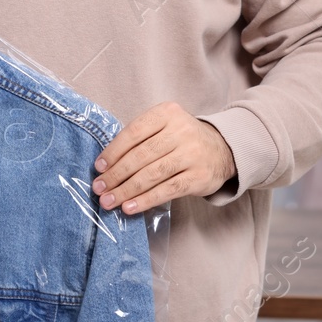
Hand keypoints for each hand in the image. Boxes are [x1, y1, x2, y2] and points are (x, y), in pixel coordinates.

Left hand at [92, 102, 237, 213]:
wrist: (222, 149)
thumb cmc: (182, 139)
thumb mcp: (164, 127)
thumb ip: (140, 139)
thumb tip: (106, 166)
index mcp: (167, 113)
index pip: (134, 132)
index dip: (113, 152)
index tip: (98, 168)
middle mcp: (180, 131)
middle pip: (141, 156)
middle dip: (116, 175)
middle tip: (99, 189)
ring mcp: (191, 154)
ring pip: (152, 175)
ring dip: (126, 190)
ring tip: (109, 202)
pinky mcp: (198, 177)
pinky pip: (167, 190)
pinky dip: (145, 201)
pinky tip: (130, 207)